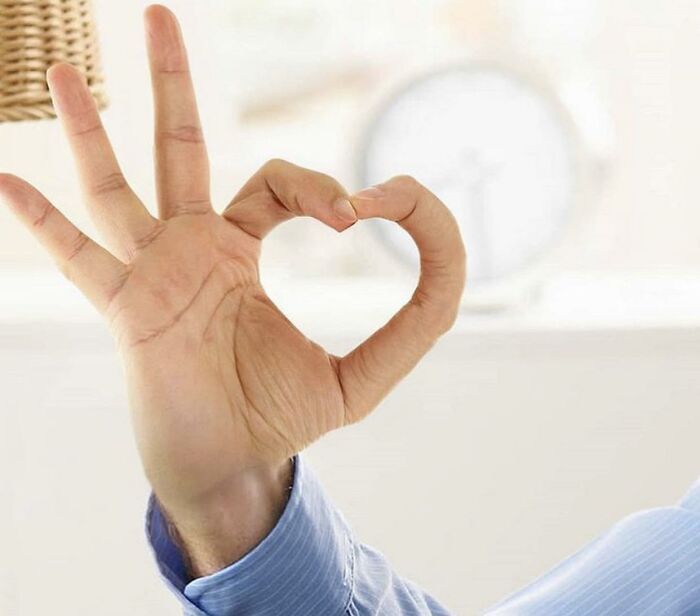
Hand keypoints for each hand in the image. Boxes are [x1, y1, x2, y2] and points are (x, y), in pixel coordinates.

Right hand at [0, 5, 464, 575]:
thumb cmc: (284, 417)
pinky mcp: (133, 312)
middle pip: (180, 149)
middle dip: (171, 83)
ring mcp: (156, 276)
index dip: (324, 182)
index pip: (278, 182)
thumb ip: (416, 322)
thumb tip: (447, 266)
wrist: (233, 467)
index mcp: (240, 255)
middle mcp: (191, 252)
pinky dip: (45, 224)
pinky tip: (9, 179)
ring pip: (120, 185)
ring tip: (69, 66)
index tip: (366, 210)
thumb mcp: (367, 372)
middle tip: (162, 12)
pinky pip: (84, 260)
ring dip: (95, 127)